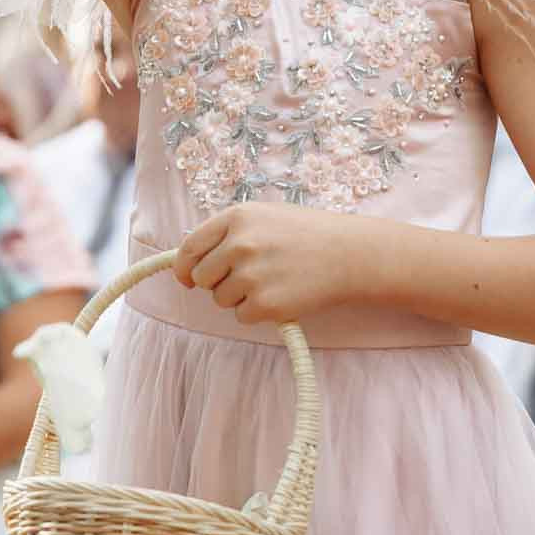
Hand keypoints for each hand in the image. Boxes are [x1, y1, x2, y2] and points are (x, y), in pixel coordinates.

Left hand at [174, 205, 376, 325]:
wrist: (350, 254)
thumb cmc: (309, 235)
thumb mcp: (266, 217)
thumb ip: (229, 233)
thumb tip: (192, 260)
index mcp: (237, 217)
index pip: (190, 248)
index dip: (184, 267)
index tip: (187, 278)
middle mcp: (240, 244)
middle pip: (201, 278)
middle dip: (217, 283)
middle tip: (247, 278)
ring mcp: (251, 275)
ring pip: (221, 300)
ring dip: (239, 298)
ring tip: (271, 283)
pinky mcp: (266, 304)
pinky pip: (242, 317)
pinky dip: (257, 313)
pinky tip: (281, 296)